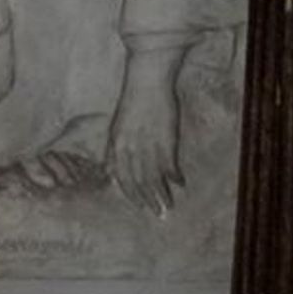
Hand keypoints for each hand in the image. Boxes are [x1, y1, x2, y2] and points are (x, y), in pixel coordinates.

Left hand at [106, 53, 183, 213]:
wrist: (147, 79)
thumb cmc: (133, 99)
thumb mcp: (118, 124)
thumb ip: (116, 149)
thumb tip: (111, 171)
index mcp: (116, 143)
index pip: (121, 177)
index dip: (131, 193)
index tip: (139, 206)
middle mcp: (130, 148)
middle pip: (139, 182)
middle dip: (148, 200)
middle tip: (159, 214)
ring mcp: (148, 146)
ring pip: (154, 179)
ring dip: (162, 194)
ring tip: (169, 206)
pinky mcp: (165, 141)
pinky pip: (170, 166)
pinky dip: (175, 177)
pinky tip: (180, 183)